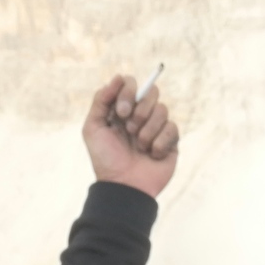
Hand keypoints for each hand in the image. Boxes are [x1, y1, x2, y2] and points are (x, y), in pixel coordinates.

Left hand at [83, 74, 178, 198]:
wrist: (123, 186)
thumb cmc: (106, 160)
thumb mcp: (93, 128)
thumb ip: (101, 100)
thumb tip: (118, 77)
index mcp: (122, 109)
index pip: (131, 83)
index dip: (128, 92)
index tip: (121, 112)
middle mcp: (141, 115)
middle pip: (151, 91)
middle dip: (140, 110)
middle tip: (130, 129)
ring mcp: (157, 127)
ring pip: (162, 109)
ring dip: (147, 129)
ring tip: (140, 147)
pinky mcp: (171, 141)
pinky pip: (172, 128)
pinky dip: (159, 142)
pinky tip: (151, 155)